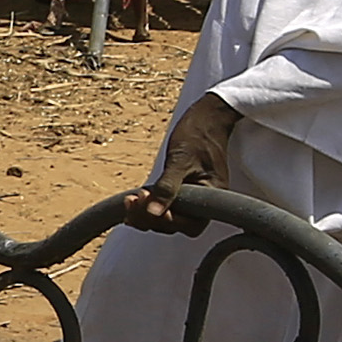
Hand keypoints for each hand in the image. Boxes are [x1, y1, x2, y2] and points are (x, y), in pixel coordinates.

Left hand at [121, 96, 238, 231]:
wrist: (206, 116)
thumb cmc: (197, 134)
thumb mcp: (180, 160)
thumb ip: (167, 188)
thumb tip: (153, 213)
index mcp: (212, 196)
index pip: (189, 225)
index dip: (167, 222)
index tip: (147, 206)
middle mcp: (205, 201)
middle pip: (176, 224)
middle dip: (151, 217)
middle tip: (132, 201)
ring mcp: (194, 196)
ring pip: (168, 216)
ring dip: (146, 213)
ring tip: (129, 200)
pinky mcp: (182, 189)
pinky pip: (165, 204)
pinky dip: (149, 205)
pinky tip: (134, 200)